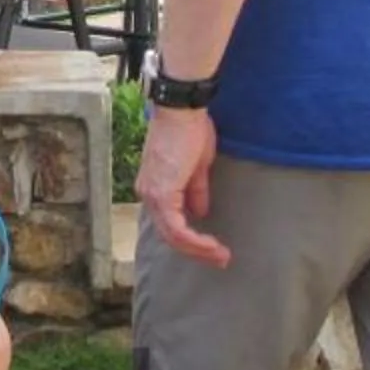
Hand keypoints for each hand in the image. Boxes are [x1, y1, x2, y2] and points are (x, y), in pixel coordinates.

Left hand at [136, 102, 230, 268]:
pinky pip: (176, 228)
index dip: (192, 239)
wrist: (181, 110)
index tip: (214, 246)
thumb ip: (196, 190)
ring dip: (198, 250)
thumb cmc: (189, 129)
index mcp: (154, 187)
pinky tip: (211, 245)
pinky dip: (194, 240)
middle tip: (220, 259)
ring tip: (221, 256)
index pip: (169, 223)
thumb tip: (200, 212)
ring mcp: (152, 195)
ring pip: (172, 237)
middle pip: (169, 235)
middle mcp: (148, 194)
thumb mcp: (196, 165)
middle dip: (196, 251)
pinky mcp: (162, 194)